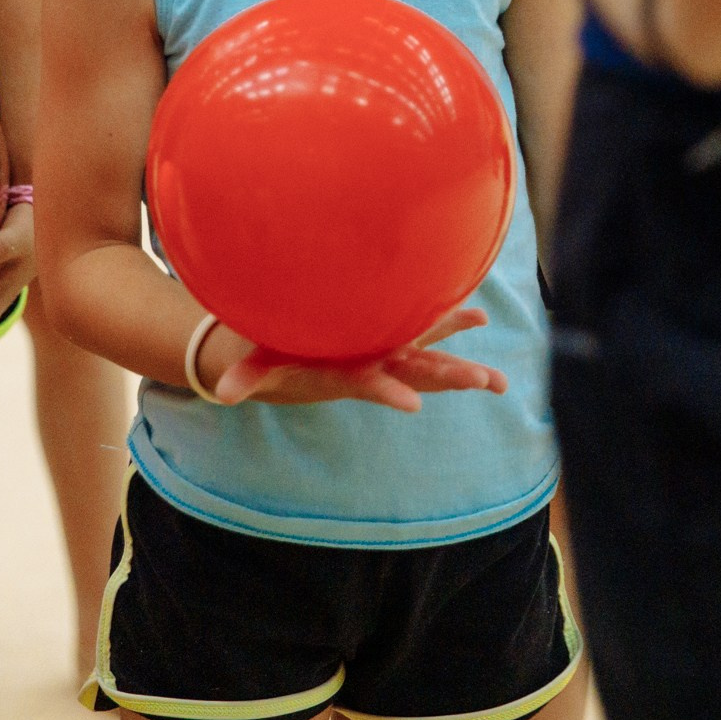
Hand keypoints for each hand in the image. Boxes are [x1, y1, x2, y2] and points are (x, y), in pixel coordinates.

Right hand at [203, 307, 505, 410]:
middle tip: (486, 382)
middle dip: (451, 378)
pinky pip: (428, 325)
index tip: (413, 404)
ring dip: (463, 368)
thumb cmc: (274, 353)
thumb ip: (244, 377)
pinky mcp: (391, 332)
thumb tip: (222, 395)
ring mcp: (388, 349)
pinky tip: (477, 315)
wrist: (291, 360)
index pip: (369, 384)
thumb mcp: (259, 363)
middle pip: (417, 372)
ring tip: (498, 381)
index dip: (388, 392)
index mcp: (345, 372)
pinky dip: (452, 319)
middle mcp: (375, 363)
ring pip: (432, 358)